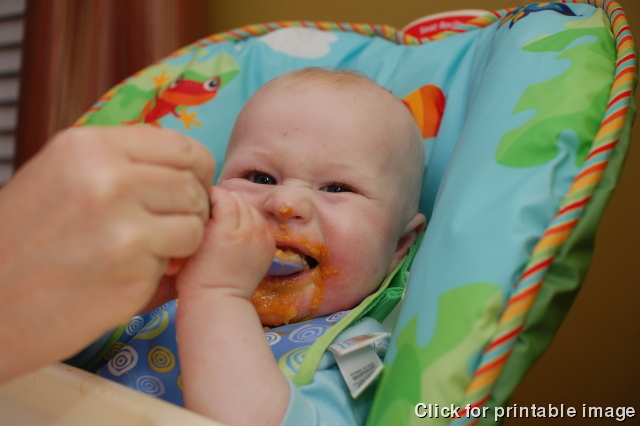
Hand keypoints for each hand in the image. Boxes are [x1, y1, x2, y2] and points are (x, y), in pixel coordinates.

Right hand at [0, 126, 213, 380]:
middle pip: (192, 184)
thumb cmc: (21, 240)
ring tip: (148, 249)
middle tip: (168, 225)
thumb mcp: (59, 175)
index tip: (190, 185)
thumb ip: (118, 162)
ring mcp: (124, 227)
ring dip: (182, 239)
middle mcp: (109, 179)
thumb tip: (184, 164)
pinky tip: (131, 273)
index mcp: (89, 146)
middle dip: (190, 207)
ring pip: (195, 223)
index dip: (196, 168)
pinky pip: (179, 260)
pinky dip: (165, 268)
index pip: (181, 146)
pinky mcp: (134, 272)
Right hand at [177, 187, 274, 298]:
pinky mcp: (270, 245)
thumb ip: (201, 215)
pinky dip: (248, 222)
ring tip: (224, 222)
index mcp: (226, 230)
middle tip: (211, 212)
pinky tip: (236, 232)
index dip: (209, 195)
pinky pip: (259, 221)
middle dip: (224, 201)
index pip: (222, 194)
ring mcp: (262, 238)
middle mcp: (249, 231)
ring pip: (250, 208)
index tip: (201, 202)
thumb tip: (204, 195)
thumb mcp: (191, 241)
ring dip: (237, 210)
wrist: (219, 300)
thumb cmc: (195, 275)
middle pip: (238, 198)